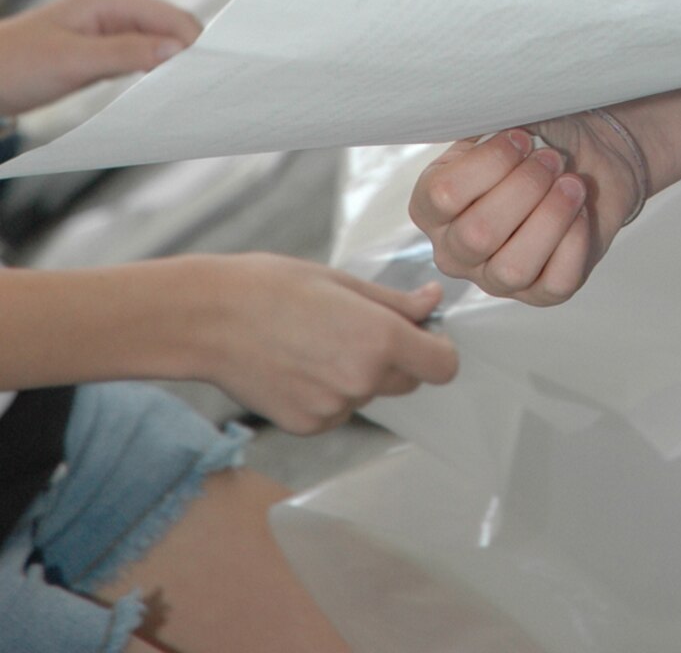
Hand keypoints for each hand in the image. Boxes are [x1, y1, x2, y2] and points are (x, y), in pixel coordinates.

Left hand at [0, 0, 199, 114]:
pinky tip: (161, 92)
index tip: (214, 74)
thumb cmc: (15, 65)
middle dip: (189, 55)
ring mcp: (111, 28)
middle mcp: (116, 8)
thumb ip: (125, 54)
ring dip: (174, 66)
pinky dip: (155, 73)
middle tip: (205, 90)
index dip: (196, 44)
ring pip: (160, 45)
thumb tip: (177, 50)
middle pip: (172, 29)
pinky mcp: (105, 48)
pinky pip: (142, 57)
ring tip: (188, 93)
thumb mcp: (72, 61)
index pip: (172, 18)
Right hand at [196, 254, 458, 434]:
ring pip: (369, 392)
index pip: (443, 366)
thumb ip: (394, 301)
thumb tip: (432, 302)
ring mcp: (334, 409)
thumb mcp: (342, 281)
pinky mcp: (307, 426)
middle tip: (358, 325)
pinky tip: (297, 363)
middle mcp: (362, 381)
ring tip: (316, 339)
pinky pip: (337, 409)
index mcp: (379, 340)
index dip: (439, 348)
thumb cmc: (273, 286)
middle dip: (398, 357)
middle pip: (409, 381)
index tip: (424, 332)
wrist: (209, 320)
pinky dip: (328, 390)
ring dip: (359, 373)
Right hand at [409, 117, 639, 306]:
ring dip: (550, 217)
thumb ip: (484, 123)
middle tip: (550, 159)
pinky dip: (574, 242)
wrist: (589, 154)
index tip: (521, 137)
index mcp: (432, 206)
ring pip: (512, 268)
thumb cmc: (539, 139)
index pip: (443, 195)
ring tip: (572, 184)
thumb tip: (489, 124)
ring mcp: (495, 278)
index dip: (489, 163)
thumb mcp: (504, 121)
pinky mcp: (541, 293)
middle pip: (477, 235)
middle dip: (524, 188)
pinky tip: (581, 212)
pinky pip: (555, 283)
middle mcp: (455, 250)